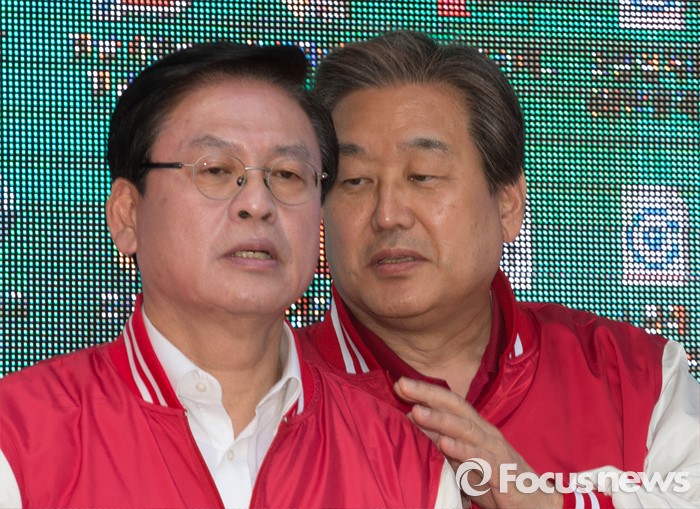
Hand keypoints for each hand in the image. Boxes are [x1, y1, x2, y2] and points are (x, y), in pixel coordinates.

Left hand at [394, 377, 562, 508]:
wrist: (534, 501)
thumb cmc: (494, 477)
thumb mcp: (462, 457)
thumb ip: (441, 439)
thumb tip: (412, 419)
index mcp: (475, 427)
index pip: (449, 402)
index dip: (426, 391)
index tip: (400, 384)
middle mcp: (485, 432)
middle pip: (457, 406)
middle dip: (429, 394)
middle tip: (402, 385)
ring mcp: (495, 449)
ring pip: (466, 429)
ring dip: (440, 420)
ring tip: (417, 413)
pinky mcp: (502, 470)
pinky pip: (480, 458)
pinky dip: (462, 450)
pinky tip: (444, 444)